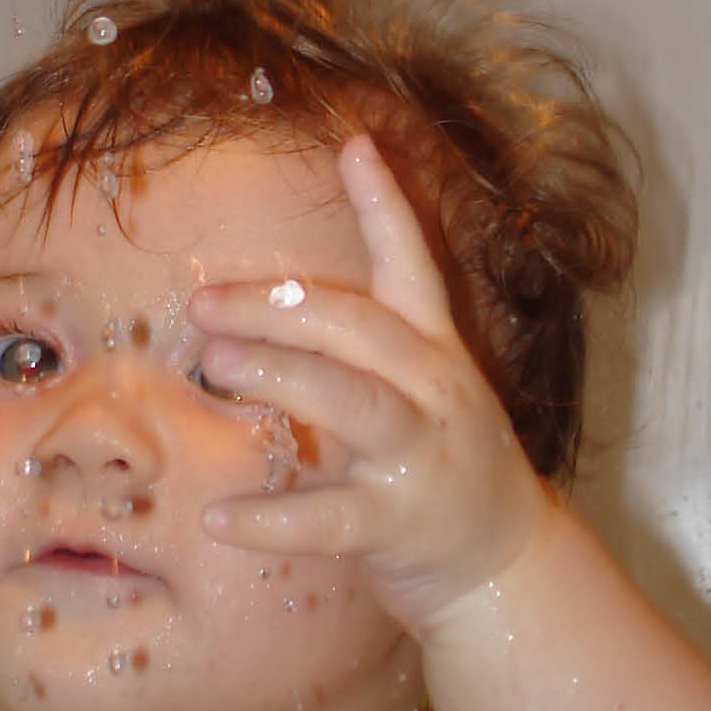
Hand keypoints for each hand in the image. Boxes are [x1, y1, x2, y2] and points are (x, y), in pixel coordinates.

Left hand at [192, 133, 548, 638]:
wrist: (505, 566)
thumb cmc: (439, 464)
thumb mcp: (418, 388)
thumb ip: (354, 347)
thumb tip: (259, 302)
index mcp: (434, 349)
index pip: (411, 264)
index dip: (384, 204)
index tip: (353, 144)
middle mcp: (433, 390)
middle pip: (358, 328)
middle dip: (279, 307)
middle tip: (205, 303)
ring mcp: (420, 456)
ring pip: (352, 402)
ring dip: (280, 377)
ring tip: (213, 366)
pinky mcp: (400, 524)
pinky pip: (330, 518)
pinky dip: (271, 520)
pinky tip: (219, 518)